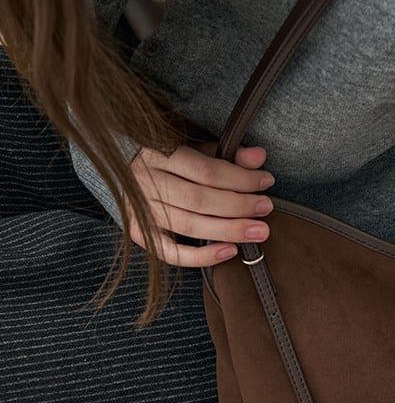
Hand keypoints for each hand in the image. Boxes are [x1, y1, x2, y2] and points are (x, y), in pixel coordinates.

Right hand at [125, 139, 274, 266]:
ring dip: (228, 230)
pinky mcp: (137, 233)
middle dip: (238, 205)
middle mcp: (144, 181)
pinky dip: (201, 256)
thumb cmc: (163, 155)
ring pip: (188, 225)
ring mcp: (139, 210)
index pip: (206, 171)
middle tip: (266, 209)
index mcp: (157, 153)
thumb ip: (226, 153)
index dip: (240, 178)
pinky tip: (229, 251)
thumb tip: (259, 156)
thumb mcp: (192, 147)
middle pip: (199, 199)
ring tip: (258, 231)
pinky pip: (170, 252)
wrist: (119, 167)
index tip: (266, 180)